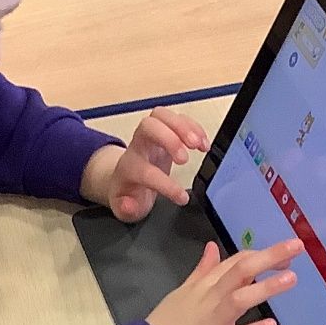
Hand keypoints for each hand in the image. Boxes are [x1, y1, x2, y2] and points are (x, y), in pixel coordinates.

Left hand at [80, 108, 210, 221]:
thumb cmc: (128, 191)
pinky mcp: (165, 131)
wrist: (125, 177)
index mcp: (129, 167)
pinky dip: (194, 127)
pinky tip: (203, 144)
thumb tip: (129, 205)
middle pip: (148, 126)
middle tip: (185, 160)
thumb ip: (125, 208)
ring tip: (199, 145)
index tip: (182, 197)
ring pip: (162, 115)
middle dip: (170, 139)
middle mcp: (139, 146)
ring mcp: (151, 135)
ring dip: (184, 127)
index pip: (145, 170)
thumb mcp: (123, 208)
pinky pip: (177, 117)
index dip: (165, 184)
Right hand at [145, 239, 301, 324]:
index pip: (236, 261)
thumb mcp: (184, 291)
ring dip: (266, 287)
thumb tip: (212, 246)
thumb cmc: (169, 323)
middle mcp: (213, 297)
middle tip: (297, 246)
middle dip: (270, 257)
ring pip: (241, 298)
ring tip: (291, 278)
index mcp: (206, 284)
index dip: (261, 254)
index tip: (286, 252)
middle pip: (242, 271)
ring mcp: (216, 320)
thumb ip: (202, 270)